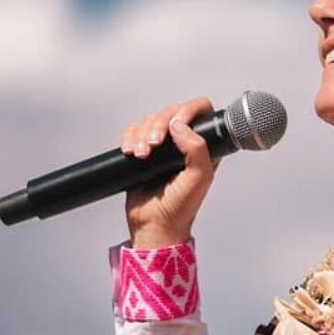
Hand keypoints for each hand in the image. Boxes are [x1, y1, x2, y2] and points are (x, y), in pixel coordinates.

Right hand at [120, 97, 221, 247]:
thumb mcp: (200, 178)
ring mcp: (163, 147)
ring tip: (141, 156)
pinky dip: (129, 137)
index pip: (201, 112)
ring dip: (141, 134)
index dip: (188, 110)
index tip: (176, 122)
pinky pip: (134, 131)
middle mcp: (185, 143)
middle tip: (153, 146)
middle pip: (171, 112)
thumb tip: (179, 125)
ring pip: (150, 120)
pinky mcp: (143, 150)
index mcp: (204, 146)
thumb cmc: (181, 207)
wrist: (154, 224)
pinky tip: (131, 152)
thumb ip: (198, 149)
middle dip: (158, 125)